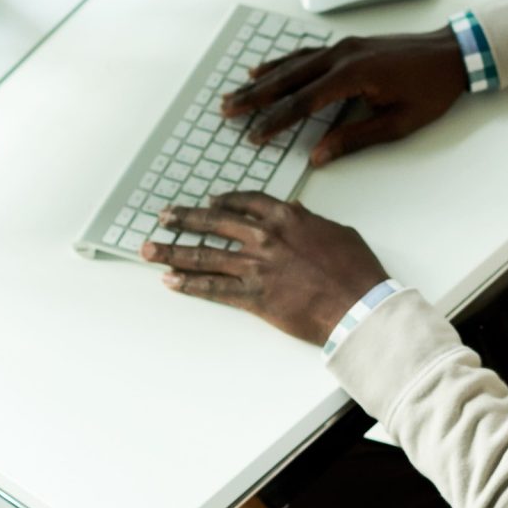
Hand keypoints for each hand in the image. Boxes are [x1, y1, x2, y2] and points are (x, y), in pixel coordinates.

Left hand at [144, 191, 390, 344]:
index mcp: (287, 218)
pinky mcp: (252, 296)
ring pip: (204, 255)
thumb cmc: (355, 271)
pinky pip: (212, 289)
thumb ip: (311, 220)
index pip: (245, 202)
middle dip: (184, 219)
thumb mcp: (337, 232)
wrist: (359, 306)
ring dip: (172, 251)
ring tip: (149, 249)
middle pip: (214, 223)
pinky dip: (188, 285)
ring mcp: (255, 267)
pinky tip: (170, 281)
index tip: (209, 202)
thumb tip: (297, 210)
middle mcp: (265, 237)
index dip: (223, 201)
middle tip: (164, 217)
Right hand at [222, 32, 466, 167]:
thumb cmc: (431, 90)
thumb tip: (318, 156)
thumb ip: (354, 138)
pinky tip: (265, 69)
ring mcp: (343, 46)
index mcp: (354, 75)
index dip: (276, 120)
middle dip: (255, 96)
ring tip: (235, 92)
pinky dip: (283, 62)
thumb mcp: (397, 123)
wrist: (453, 54)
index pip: (304, 101)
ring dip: (262, 79)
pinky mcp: (348, 45)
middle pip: (288, 79)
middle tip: (226, 110)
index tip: (254, 135)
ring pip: (293, 64)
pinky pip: (306, 54)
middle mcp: (342, 55)